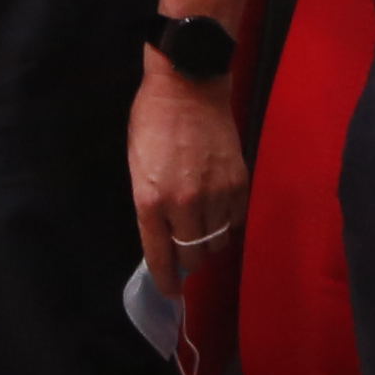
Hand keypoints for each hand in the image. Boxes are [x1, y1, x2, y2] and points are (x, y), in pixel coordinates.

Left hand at [128, 52, 248, 303]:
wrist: (189, 84)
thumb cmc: (152, 121)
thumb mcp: (136, 166)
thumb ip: (149, 206)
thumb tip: (163, 238)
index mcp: (150, 199)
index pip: (160, 257)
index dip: (166, 280)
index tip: (169, 290)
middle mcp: (184, 203)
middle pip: (193, 256)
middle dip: (187, 262)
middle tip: (184, 253)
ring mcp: (215, 194)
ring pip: (217, 243)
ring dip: (208, 243)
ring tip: (201, 228)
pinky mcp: (238, 182)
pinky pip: (236, 221)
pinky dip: (227, 223)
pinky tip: (219, 211)